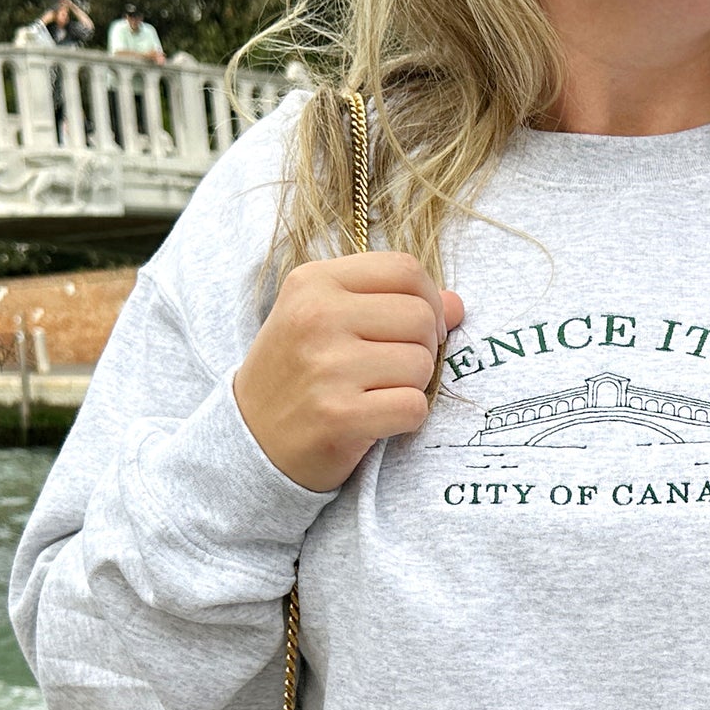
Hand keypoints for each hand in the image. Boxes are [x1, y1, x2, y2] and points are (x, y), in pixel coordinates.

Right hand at [233, 251, 464, 491]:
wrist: (252, 440)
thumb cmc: (298, 374)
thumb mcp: (328, 320)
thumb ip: (390, 302)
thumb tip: (458, 304)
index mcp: (314, 282)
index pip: (405, 269)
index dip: (429, 300)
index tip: (417, 329)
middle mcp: (317, 316)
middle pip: (421, 317)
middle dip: (422, 348)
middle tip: (392, 370)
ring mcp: (327, 366)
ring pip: (422, 364)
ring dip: (413, 385)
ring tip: (376, 393)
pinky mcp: (339, 414)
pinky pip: (414, 407)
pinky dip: (407, 418)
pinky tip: (376, 419)